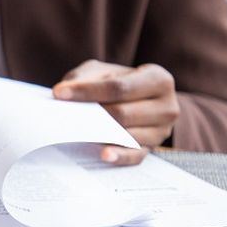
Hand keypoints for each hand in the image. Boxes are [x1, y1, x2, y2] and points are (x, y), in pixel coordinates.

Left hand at [52, 60, 179, 164]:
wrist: (134, 99)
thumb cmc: (116, 82)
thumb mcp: (103, 71)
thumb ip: (86, 78)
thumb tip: (62, 93)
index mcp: (158, 79)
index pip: (119, 87)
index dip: (87, 91)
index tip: (59, 93)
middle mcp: (167, 106)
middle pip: (122, 113)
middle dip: (91, 115)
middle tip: (63, 116)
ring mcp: (162, 131)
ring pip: (127, 135)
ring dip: (99, 134)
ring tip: (74, 131)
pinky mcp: (152, 149)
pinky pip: (134, 156)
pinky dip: (118, 156)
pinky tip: (103, 155)